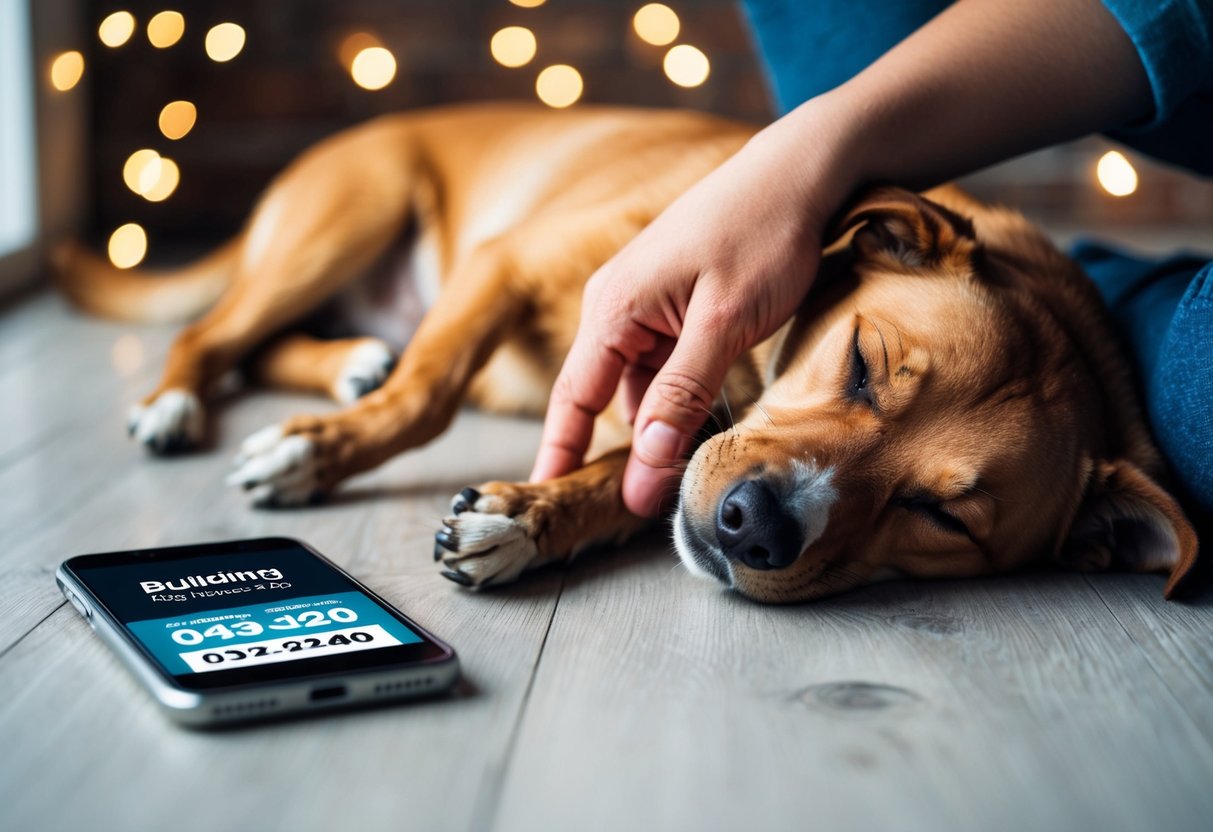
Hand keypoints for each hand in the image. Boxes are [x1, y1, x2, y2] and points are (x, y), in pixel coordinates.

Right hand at [530, 105, 854, 515]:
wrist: (801, 170)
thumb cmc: (763, 234)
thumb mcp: (725, 324)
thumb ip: (682, 394)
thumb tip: (644, 462)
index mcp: (614, 308)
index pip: (575, 397)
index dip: (561, 452)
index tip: (548, 496)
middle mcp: (617, 305)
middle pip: (604, 395)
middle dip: (623, 449)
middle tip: (646, 504)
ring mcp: (647, 302)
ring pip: (640, 382)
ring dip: (659, 423)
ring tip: (684, 468)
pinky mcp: (676, 301)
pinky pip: (665, 362)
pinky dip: (679, 394)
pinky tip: (705, 416)